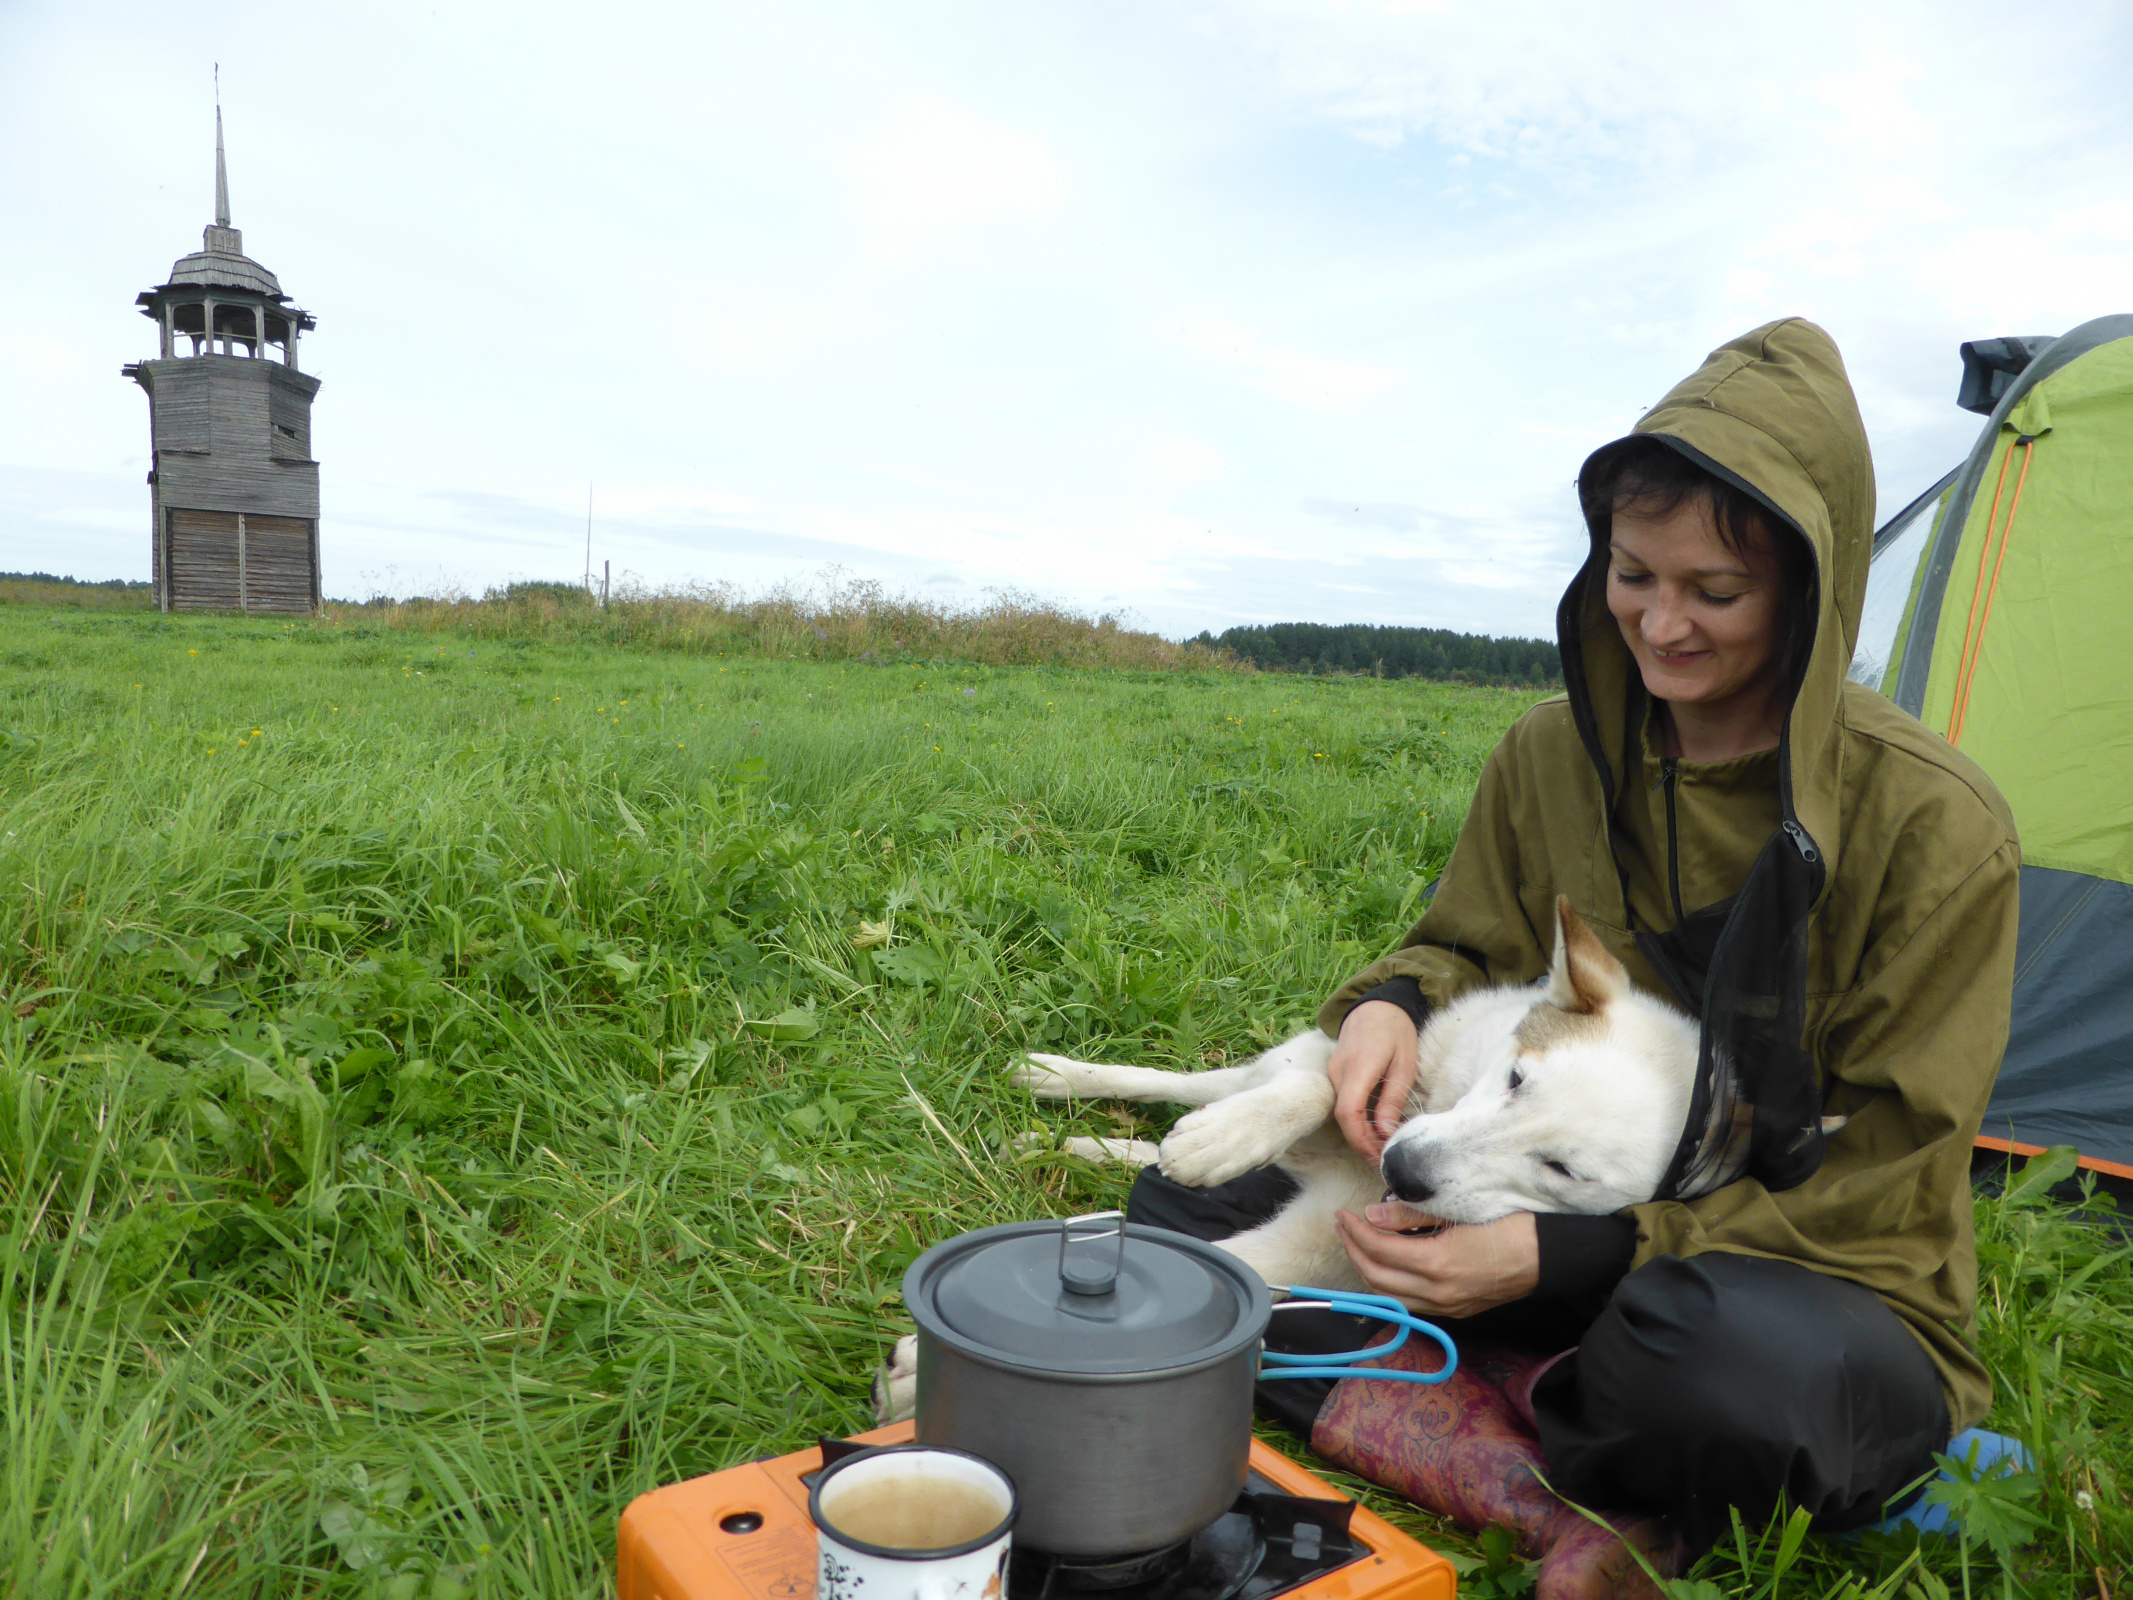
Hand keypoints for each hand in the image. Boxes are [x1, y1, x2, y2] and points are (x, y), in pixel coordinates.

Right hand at [1327, 1000, 1418, 1160]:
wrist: (1376, 1004)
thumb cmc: (1396, 1032)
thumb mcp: (1405, 1065)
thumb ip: (1392, 1099)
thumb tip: (1384, 1132)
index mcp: (1359, 1067)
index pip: (1349, 1112)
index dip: (1361, 1140)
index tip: (1377, 1156)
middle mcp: (1339, 1071)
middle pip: (1343, 1117)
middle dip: (1361, 1142)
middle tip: (1383, 1158)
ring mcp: (1333, 1071)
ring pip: (1341, 1111)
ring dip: (1359, 1132)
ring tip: (1381, 1145)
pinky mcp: (1335, 1072)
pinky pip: (1342, 1101)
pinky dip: (1356, 1119)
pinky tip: (1373, 1127)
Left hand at [1333, 1206, 1538, 1319]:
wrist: (1548, 1256)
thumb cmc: (1510, 1225)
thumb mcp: (1459, 1210)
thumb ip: (1412, 1214)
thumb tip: (1372, 1215)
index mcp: (1438, 1265)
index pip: (1379, 1250)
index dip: (1355, 1231)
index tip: (1343, 1214)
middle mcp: (1438, 1293)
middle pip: (1377, 1278)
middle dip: (1354, 1251)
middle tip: (1344, 1226)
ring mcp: (1448, 1307)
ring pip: (1390, 1296)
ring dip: (1369, 1270)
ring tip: (1359, 1243)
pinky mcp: (1456, 1311)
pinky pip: (1410, 1302)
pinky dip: (1391, 1283)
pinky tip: (1389, 1263)